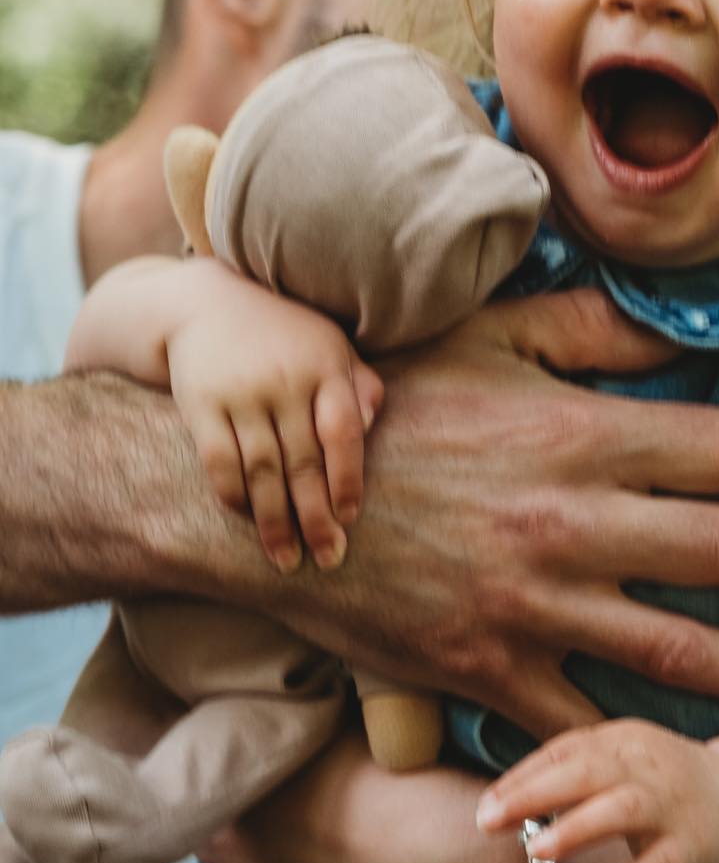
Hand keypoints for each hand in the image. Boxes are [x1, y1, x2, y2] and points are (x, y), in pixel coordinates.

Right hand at [167, 267, 383, 572]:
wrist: (205, 303)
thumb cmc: (285, 334)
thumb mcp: (331, 346)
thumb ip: (359, 386)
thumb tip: (373, 428)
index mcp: (325, 369)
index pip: (343, 435)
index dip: (348, 480)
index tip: (350, 518)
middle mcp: (284, 383)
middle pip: (303, 463)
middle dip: (316, 517)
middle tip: (328, 558)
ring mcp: (241, 394)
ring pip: (261, 470)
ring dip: (274, 521)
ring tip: (287, 560)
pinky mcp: (201, 404)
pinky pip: (218, 461)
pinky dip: (233, 495)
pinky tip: (247, 520)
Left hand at [197, 730, 520, 862]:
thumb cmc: (389, 785)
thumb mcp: (331, 735)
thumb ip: (292, 734)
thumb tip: (283, 716)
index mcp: (225, 817)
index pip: (202, 792)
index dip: (232, 773)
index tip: (259, 760)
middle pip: (227, 841)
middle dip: (255, 822)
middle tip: (302, 797)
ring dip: (281, 862)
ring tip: (333, 837)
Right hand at [273, 289, 718, 740]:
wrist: (273, 503)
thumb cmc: (391, 408)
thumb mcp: (487, 338)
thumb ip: (595, 329)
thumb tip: (686, 325)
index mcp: (581, 435)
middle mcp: (573, 523)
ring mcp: (534, 607)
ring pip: (685, 651)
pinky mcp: (491, 672)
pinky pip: (589, 720)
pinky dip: (648, 741)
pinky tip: (700, 750)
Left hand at [478, 718, 718, 862]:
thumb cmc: (660, 782)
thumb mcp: (621, 759)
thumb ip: (571, 770)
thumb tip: (501, 799)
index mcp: (623, 740)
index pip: (565, 750)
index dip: (523, 776)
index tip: (485, 805)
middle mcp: (647, 766)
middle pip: (588, 771)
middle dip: (536, 794)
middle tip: (489, 820)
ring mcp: (672, 806)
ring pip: (623, 810)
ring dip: (578, 828)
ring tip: (537, 851)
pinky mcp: (693, 849)